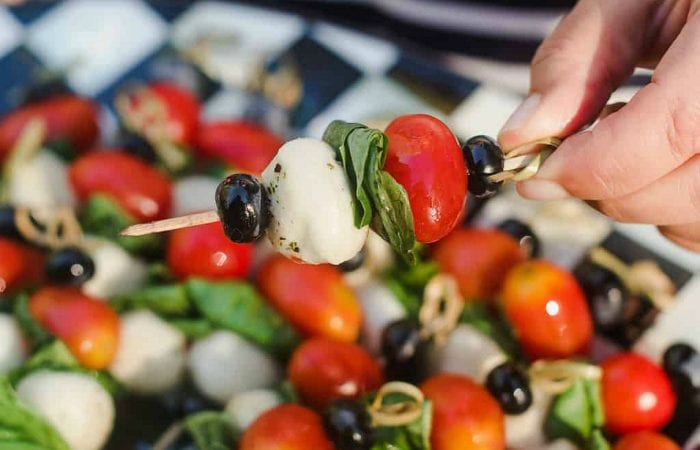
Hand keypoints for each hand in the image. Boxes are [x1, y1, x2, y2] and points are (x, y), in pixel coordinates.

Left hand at [498, 0, 699, 251]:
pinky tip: (659, 158)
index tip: (534, 171)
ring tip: (629, 135)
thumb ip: (574, 62)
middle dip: (604, 184)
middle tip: (573, 148)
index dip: (592, 163)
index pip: (673, 128)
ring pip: (695, 220)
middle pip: (684, 190)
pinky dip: (668, 207)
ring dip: (637, 197)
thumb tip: (521, 137)